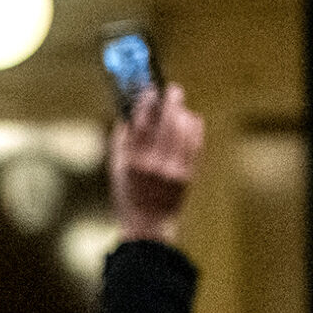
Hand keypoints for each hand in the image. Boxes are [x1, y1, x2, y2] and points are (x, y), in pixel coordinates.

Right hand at [111, 83, 202, 244]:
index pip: (140, 123)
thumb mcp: (115, 168)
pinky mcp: (188, 172)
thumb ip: (121, 140)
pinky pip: (196, 141)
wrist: (149, 223)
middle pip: (167, 121)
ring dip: (183, 112)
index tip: (149, 89)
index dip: (146, 102)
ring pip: (184, 129)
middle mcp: (154, 163)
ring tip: (179, 107)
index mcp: (132, 161)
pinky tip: (190, 121)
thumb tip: (130, 111)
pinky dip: (194, 126)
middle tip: (172, 89)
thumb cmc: (128, 194)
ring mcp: (173, 168)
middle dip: (171, 100)